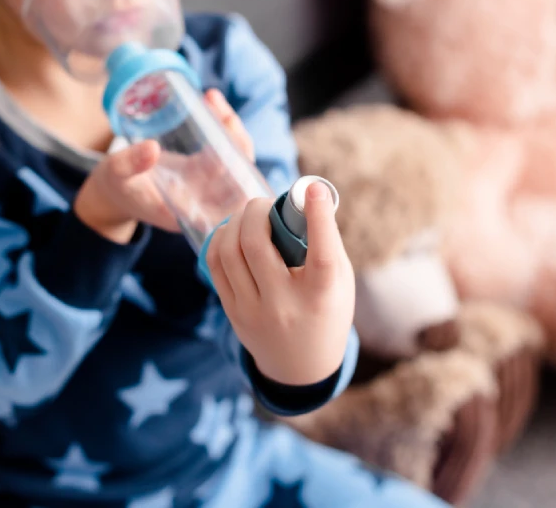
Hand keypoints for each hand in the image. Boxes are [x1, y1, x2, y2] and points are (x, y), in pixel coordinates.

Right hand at [74, 90, 255, 242]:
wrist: (113, 192)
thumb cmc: (116, 188)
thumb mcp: (117, 176)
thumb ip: (129, 164)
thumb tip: (153, 149)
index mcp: (191, 214)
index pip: (229, 201)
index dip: (237, 176)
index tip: (225, 149)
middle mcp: (206, 201)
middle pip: (239, 174)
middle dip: (237, 141)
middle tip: (220, 111)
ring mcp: (207, 184)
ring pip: (234, 156)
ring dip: (230, 127)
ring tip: (212, 98)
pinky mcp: (203, 168)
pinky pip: (223, 146)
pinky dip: (221, 124)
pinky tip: (211, 101)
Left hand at [205, 182, 355, 385]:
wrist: (301, 366)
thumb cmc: (326, 310)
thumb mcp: (340, 282)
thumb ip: (326, 243)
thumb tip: (306, 196)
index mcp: (321, 296)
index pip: (321, 256)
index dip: (318, 218)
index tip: (312, 188)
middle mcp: (285, 305)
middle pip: (256, 245)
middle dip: (256, 211)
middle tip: (264, 202)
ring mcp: (253, 311)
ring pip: (229, 252)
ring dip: (236, 222)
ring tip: (248, 215)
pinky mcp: (232, 313)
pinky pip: (216, 265)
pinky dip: (221, 239)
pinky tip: (232, 231)